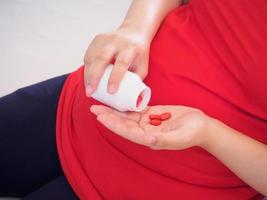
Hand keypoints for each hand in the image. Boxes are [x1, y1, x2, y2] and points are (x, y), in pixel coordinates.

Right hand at [84, 27, 149, 95]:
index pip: (121, 63)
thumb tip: (128, 100)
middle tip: (90, 92)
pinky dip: (87, 68)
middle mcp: (117, 41)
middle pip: (102, 58)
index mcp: (130, 48)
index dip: (115, 78)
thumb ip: (136, 81)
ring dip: (88, 75)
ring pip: (92, 57)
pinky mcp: (97, 39)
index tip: (110, 92)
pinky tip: (88, 78)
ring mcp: (106, 38)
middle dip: (94, 77)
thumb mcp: (143, 67)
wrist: (134, 31)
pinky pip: (89, 55)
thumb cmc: (139, 54)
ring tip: (88, 89)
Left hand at [90, 105, 211, 149]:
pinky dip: (126, 105)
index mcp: (150, 138)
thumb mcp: (179, 137)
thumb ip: (163, 139)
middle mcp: (146, 131)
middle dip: (108, 116)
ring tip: (101, 104)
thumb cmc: (192, 133)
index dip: (113, 124)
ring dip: (114, 110)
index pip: (127, 132)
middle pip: (123, 123)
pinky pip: (136, 109)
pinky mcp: (153, 113)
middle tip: (94, 108)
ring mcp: (149, 122)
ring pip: (128, 116)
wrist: (202, 126)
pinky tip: (118, 100)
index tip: (100, 117)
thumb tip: (148, 138)